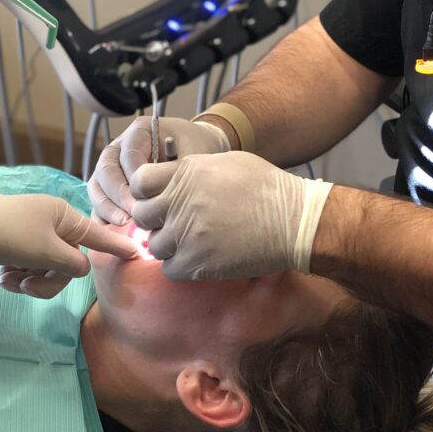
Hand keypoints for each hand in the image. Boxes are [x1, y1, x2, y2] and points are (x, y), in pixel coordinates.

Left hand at [0, 192, 136, 297]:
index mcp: (66, 217)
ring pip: (48, 268)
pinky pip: (30, 266)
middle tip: (26, 284)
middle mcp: (54, 224)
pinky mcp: (18, 244)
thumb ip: (72, 264)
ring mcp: (35, 234)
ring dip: (29, 280)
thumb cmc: (8, 234)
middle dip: (47, 279)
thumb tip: (82, 269)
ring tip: (7, 279)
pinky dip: (17, 275)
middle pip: (68, 262)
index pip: (99, 235)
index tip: (137, 253)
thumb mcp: (45, 252)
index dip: (117, 246)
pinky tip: (2, 276)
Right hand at [87, 116, 229, 224]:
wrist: (195, 147)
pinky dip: (103, 215)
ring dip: (107, 207)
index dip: (135, 179)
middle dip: (118, 195)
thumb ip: (178, 170)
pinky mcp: (109, 185)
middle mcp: (120, 146)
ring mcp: (111, 165)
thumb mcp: (192, 153)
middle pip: (106, 170)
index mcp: (139, 132)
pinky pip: (98, 199)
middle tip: (133, 215)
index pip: (128, 154)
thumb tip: (165, 197)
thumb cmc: (193, 148)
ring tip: (125, 223)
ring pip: (98, 186)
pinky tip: (115, 231)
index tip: (147, 199)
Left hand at [131, 153, 332, 280]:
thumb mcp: (227, 163)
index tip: (159, 197)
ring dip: (169, 244)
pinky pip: (169, 268)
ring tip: (191, 240)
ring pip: (154, 244)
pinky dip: (181, 265)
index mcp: (187, 172)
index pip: (140, 181)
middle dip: (154, 219)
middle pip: (141, 215)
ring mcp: (186, 234)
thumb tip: (172, 179)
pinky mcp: (196, 262)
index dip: (146, 191)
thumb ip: (192, 170)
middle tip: (173, 222)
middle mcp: (181, 202)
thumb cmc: (266, 188)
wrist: (293, 221)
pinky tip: (199, 256)